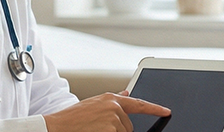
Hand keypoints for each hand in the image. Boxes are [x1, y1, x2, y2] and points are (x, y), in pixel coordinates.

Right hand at [43, 92, 169, 131]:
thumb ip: (113, 101)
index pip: (138, 104)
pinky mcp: (112, 130)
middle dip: (118, 131)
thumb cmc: (72, 119)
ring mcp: (114, 119)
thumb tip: (126, 94)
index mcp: (110, 98)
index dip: (154, 108)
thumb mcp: (93, 105)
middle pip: (129, 126)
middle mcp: (114, 106)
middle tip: (98, 129)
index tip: (166, 111)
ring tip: (94, 130)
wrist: (57, 126)